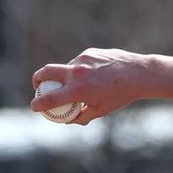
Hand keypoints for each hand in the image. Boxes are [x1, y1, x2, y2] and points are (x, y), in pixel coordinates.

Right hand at [30, 48, 151, 124]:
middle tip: (38, 85)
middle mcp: (77, 73)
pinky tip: (97, 75)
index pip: (50, 98)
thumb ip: (83, 116)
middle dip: (37, 79)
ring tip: (85, 84)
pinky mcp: (89, 52)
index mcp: (78, 90)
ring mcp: (82, 60)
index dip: (39, 104)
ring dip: (67, 76)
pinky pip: (80, 62)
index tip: (35, 106)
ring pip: (66, 67)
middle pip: (45, 72)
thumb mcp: (102, 110)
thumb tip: (69, 120)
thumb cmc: (120, 96)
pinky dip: (82, 69)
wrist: (138, 75)